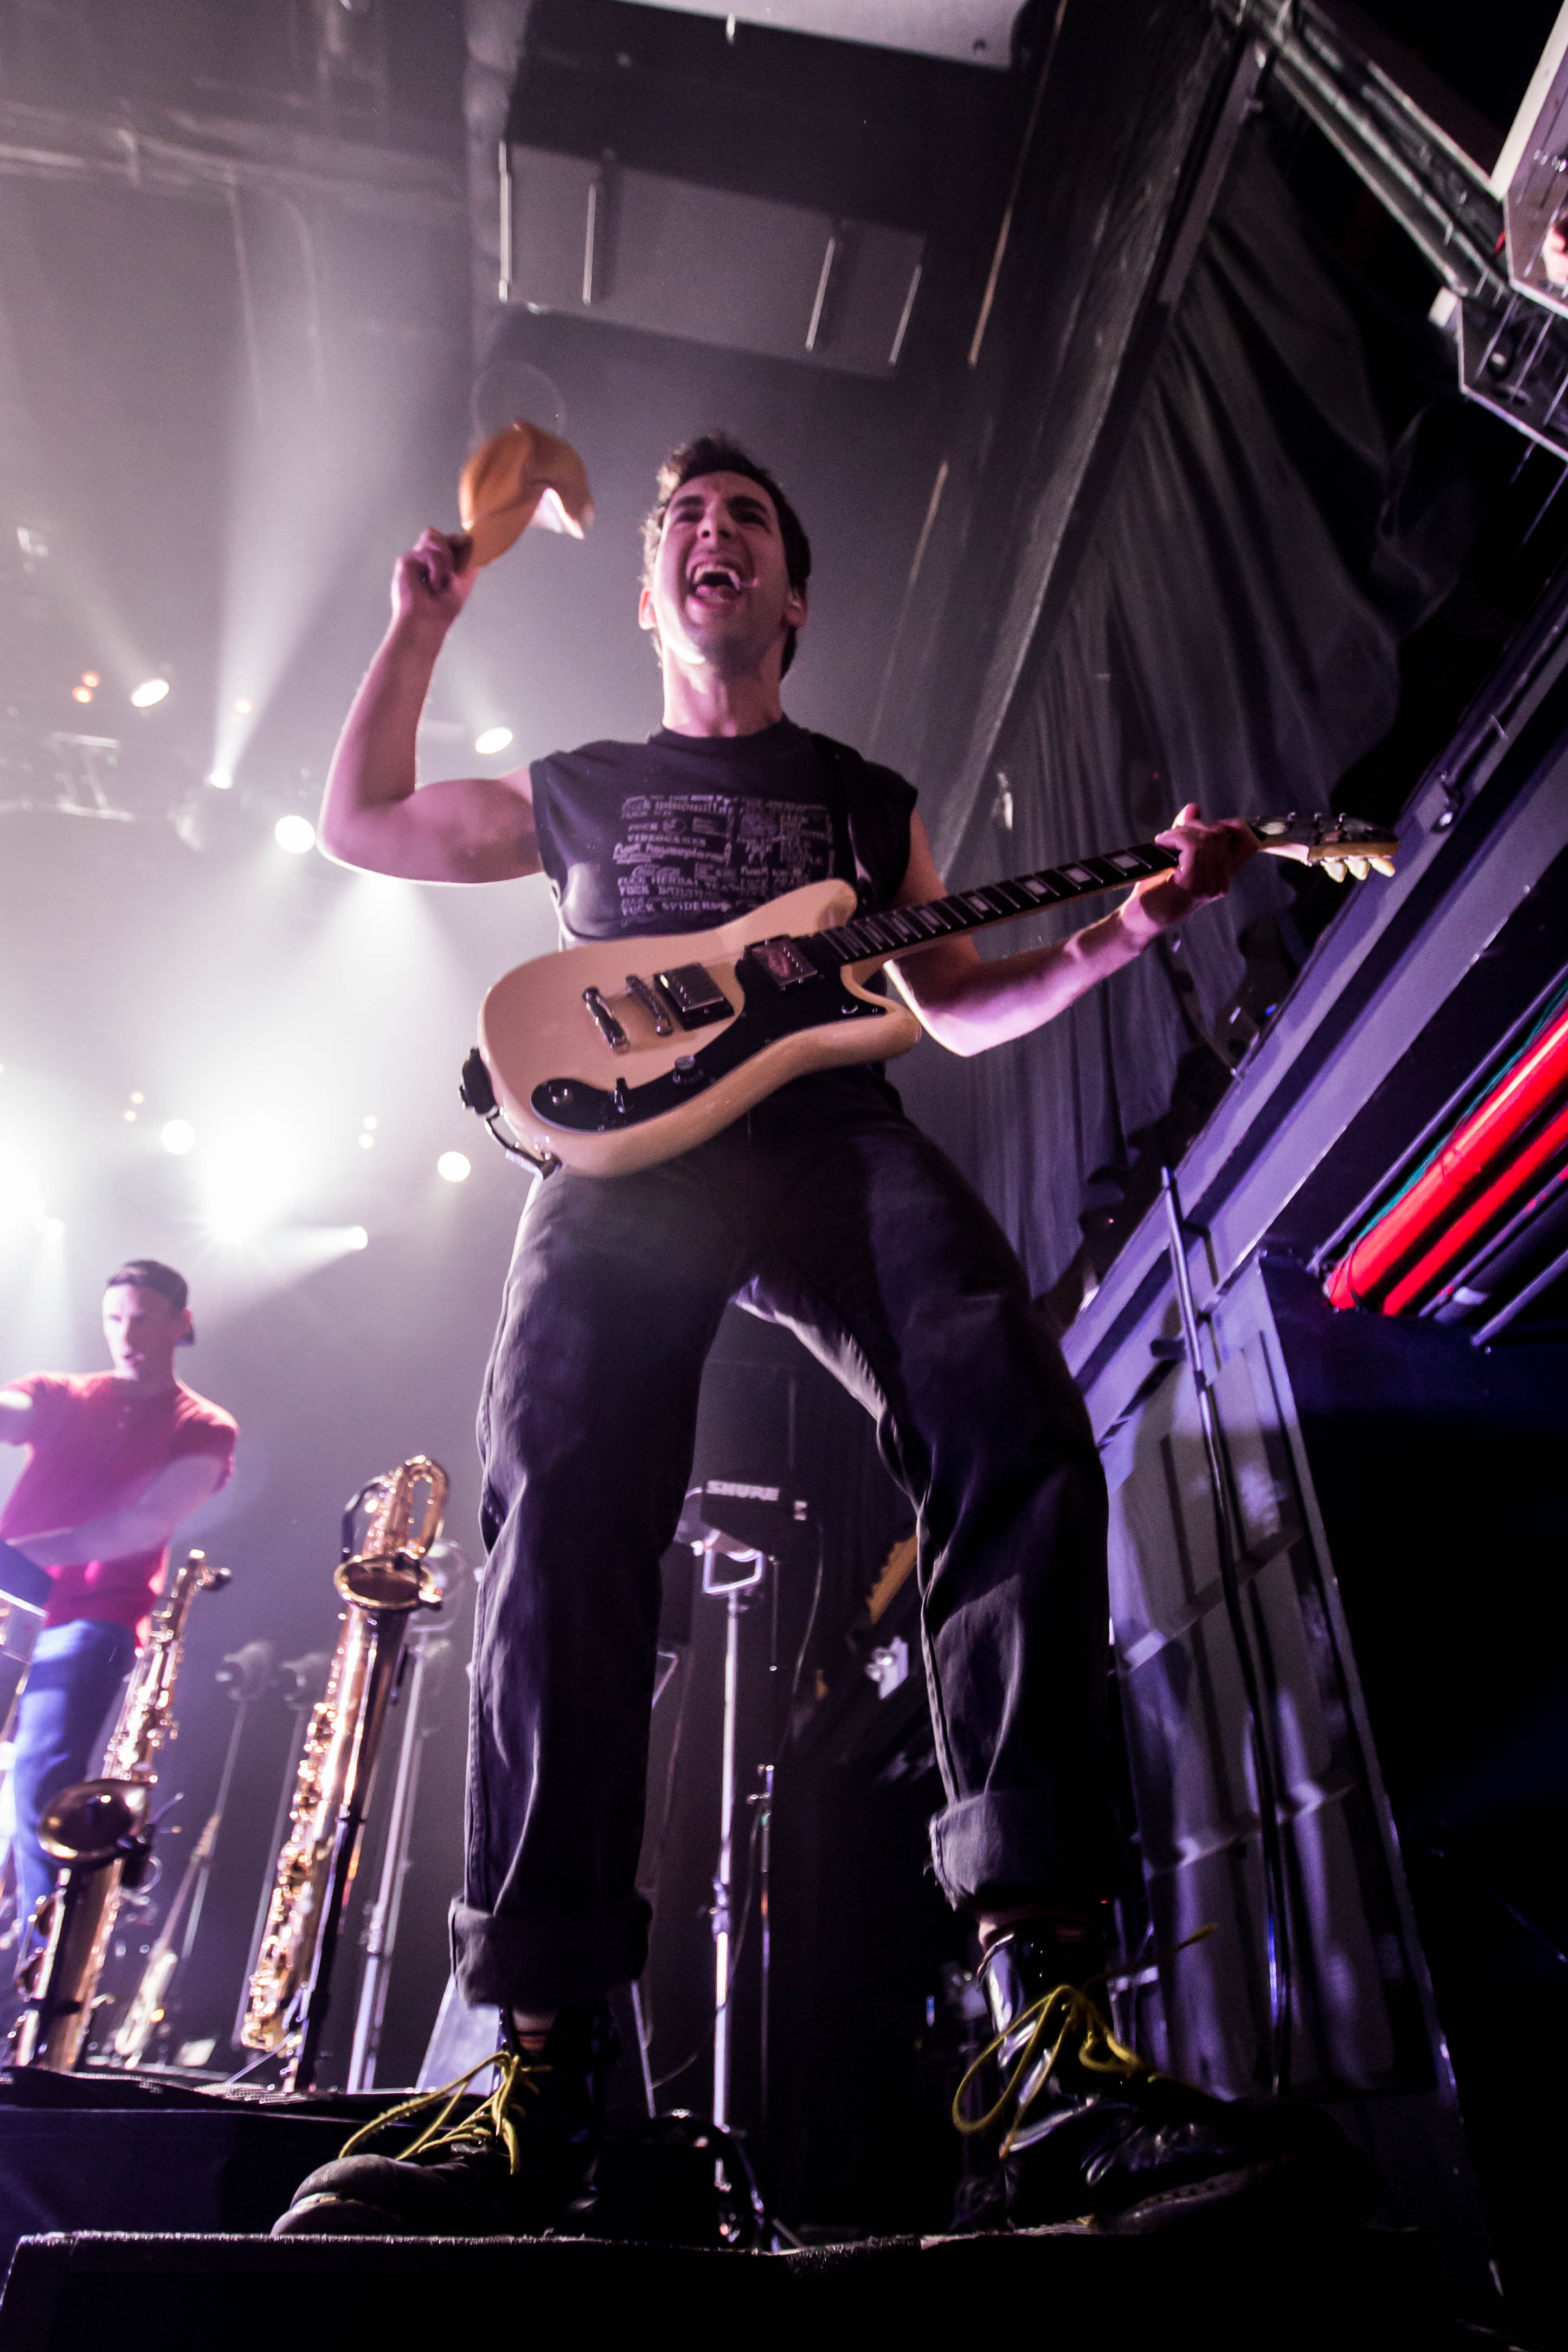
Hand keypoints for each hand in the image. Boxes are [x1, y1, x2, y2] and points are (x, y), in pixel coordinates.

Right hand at [391, 527, 477, 636]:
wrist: (427, 622)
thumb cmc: (442, 610)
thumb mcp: (463, 584)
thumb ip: (470, 565)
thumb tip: (481, 549)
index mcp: (438, 563)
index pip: (447, 540)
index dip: (458, 540)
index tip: (467, 547)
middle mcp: (425, 559)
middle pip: (438, 534)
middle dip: (451, 545)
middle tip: (455, 567)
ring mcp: (416, 559)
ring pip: (432, 536)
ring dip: (445, 556)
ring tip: (445, 577)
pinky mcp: (406, 561)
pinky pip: (427, 552)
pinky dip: (437, 568)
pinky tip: (434, 584)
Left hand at [1121, 802, 1257, 941]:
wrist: (1141, 919)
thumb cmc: (1156, 890)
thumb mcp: (1175, 856)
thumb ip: (1187, 833)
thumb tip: (1194, 807)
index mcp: (1224, 875)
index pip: (1249, 844)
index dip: (1233, 826)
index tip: (1208, 824)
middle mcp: (1222, 881)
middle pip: (1221, 834)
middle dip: (1196, 826)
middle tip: (1172, 835)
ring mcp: (1209, 884)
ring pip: (1206, 838)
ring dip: (1181, 832)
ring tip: (1164, 840)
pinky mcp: (1192, 884)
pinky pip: (1192, 846)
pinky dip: (1174, 838)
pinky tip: (1162, 843)